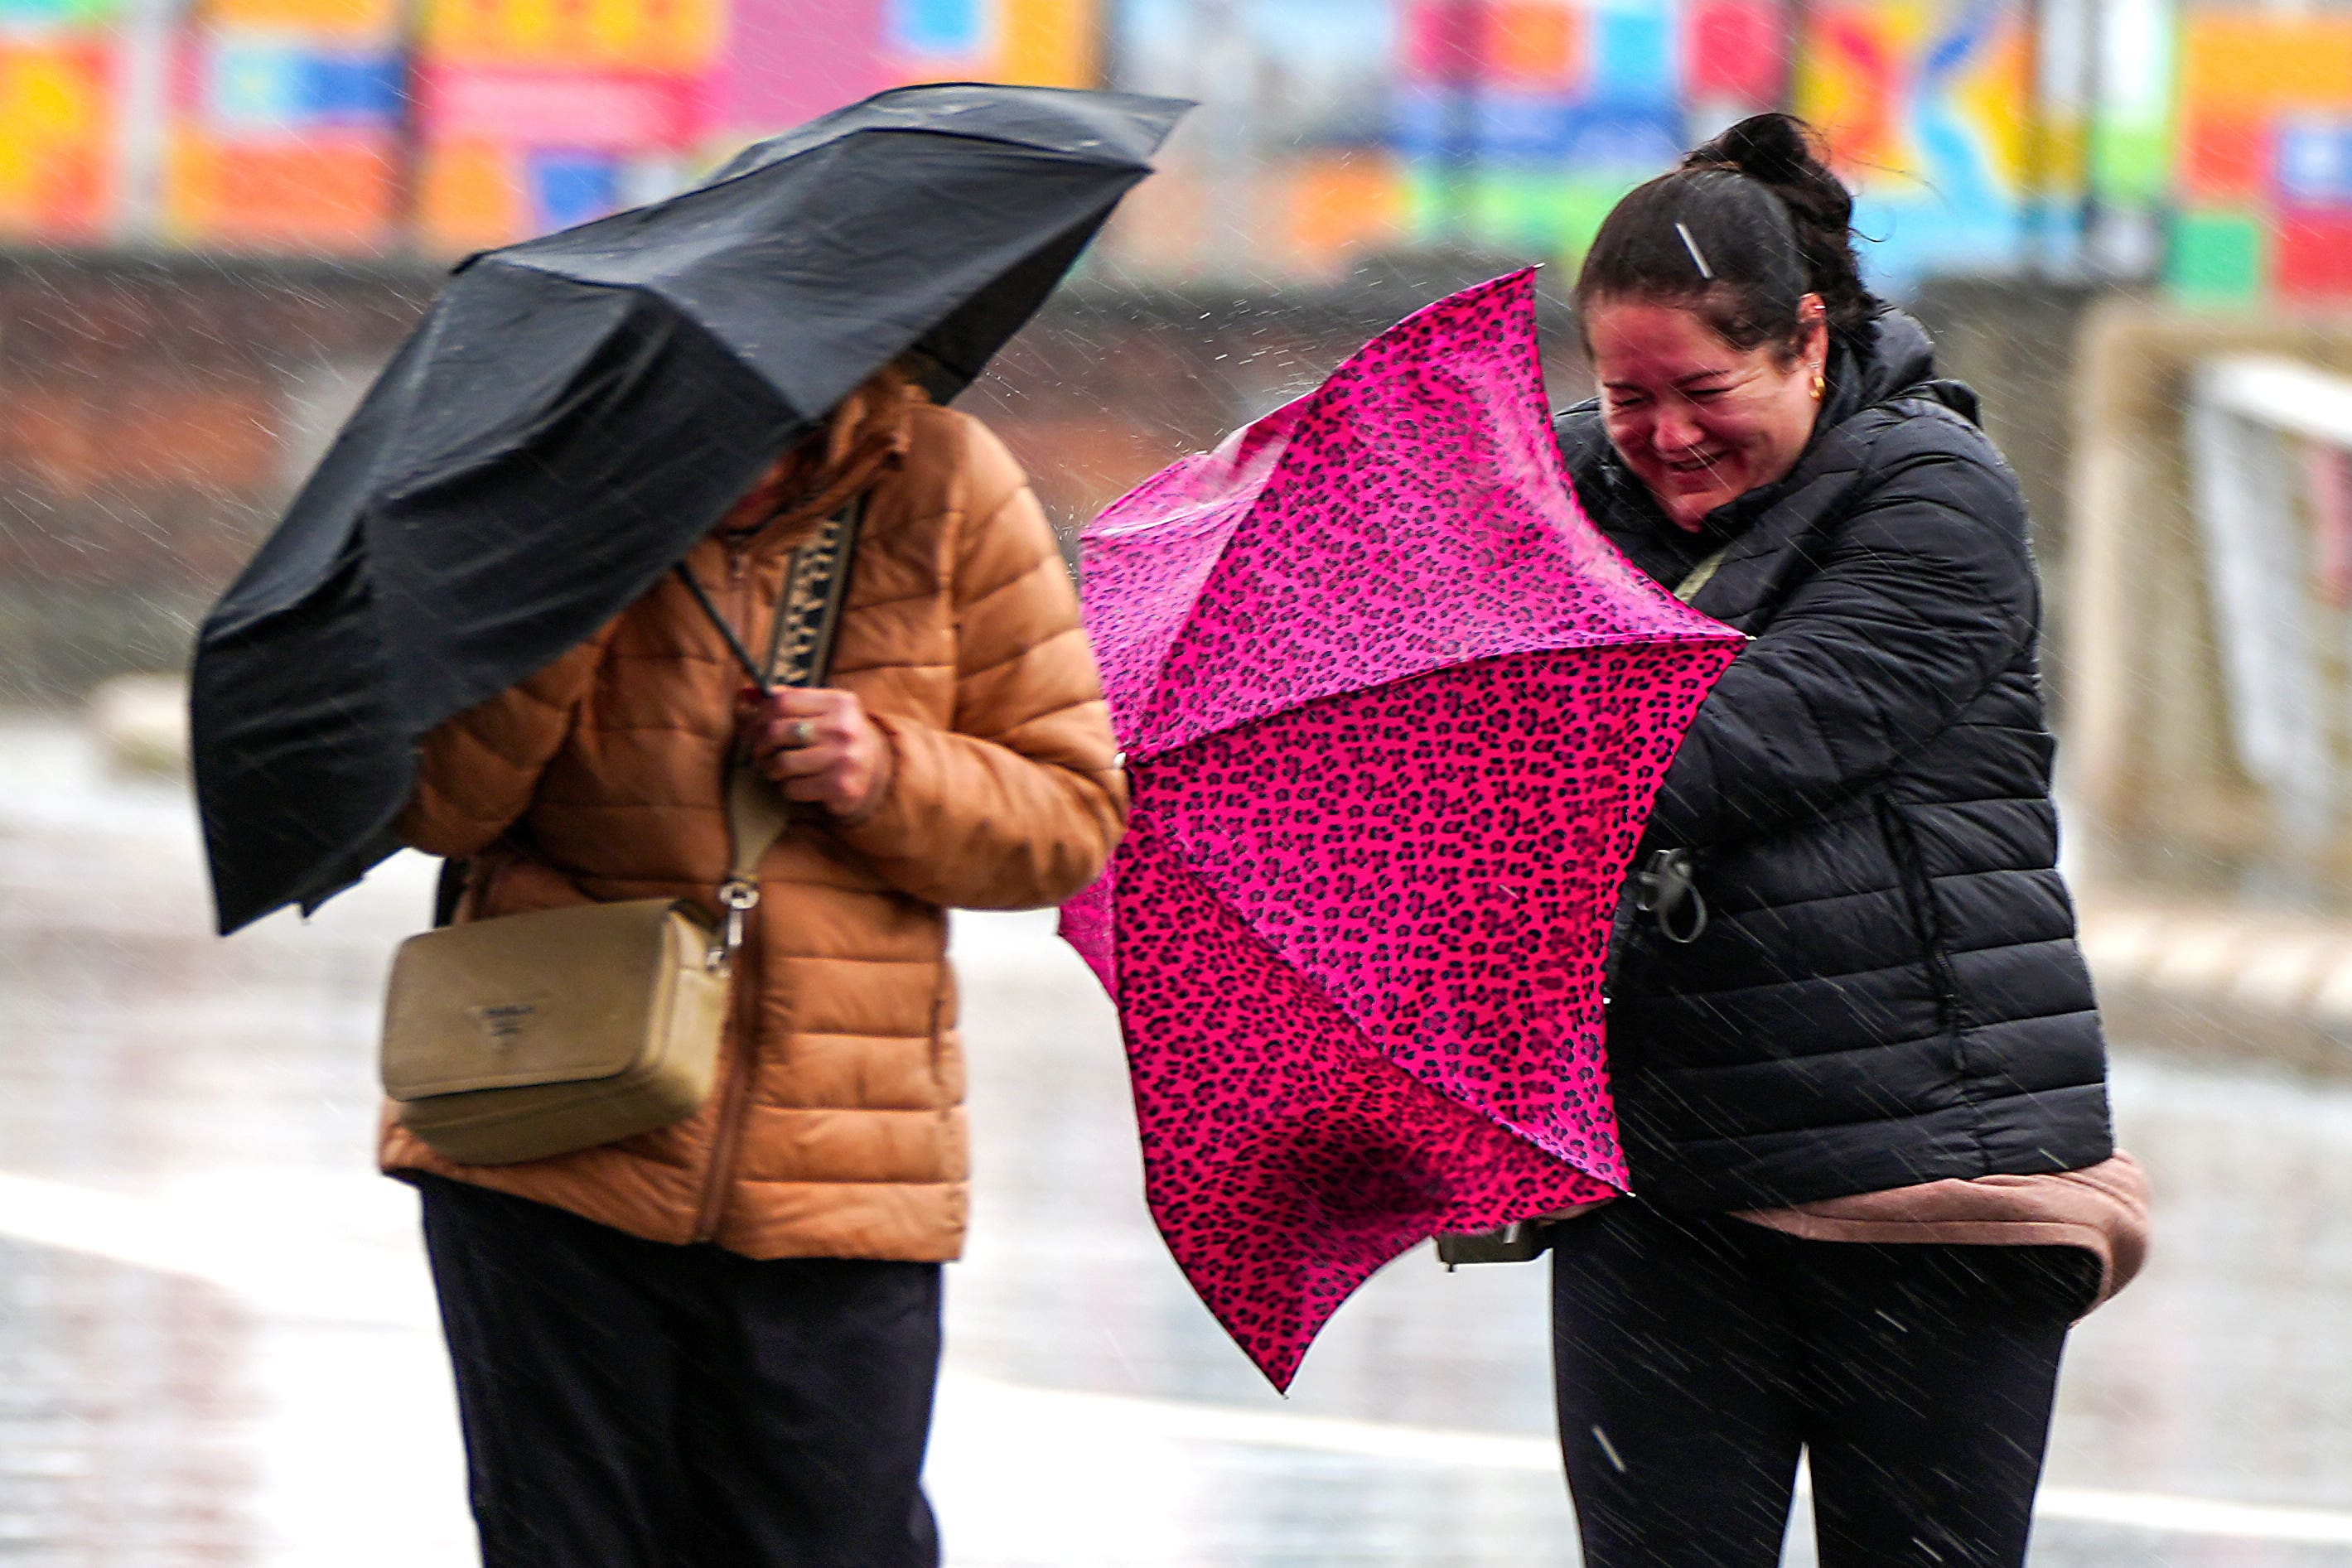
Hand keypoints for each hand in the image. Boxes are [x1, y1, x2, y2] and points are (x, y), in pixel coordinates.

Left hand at [738, 686, 889, 817]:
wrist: (877, 770)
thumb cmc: (839, 737)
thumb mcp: (823, 711)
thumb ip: (788, 700)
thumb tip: (746, 693)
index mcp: (838, 702)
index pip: (782, 701)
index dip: (758, 715)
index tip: (752, 727)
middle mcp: (843, 728)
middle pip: (777, 731)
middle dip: (759, 744)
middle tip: (759, 752)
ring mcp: (844, 758)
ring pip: (782, 762)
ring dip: (770, 769)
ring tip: (774, 768)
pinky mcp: (842, 786)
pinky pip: (794, 788)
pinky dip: (787, 787)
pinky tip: (796, 783)